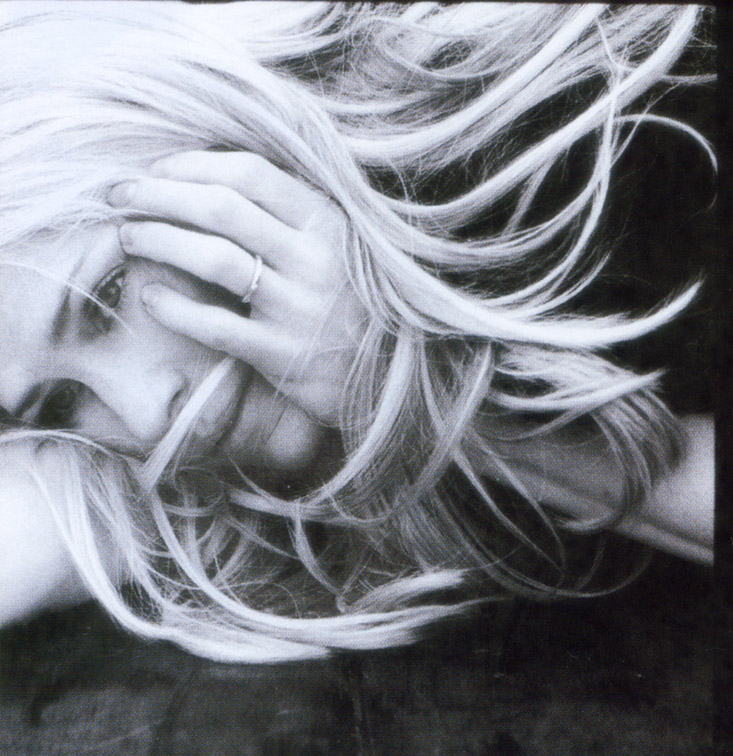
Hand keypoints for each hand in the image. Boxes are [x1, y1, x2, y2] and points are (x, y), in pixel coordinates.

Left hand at [109, 151, 366, 426]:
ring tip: (127, 237)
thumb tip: (220, 180)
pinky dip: (175, 308)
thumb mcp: (343, 246)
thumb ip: (296, 215)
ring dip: (158, 241)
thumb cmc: (356, 305)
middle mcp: (314, 259)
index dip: (193, 166)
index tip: (157, 170)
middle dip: (158, 194)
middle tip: (119, 195)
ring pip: (213, 258)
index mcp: (328, 223)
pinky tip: (150, 298)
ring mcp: (299, 307)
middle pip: (221, 208)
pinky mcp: (283, 354)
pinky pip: (216, 325)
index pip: (250, 173)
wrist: (393, 378)